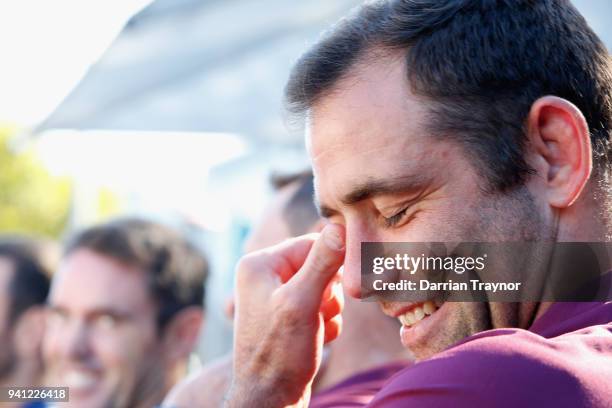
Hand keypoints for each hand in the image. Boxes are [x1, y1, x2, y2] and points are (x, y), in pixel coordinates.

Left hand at [226, 224, 344, 407]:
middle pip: (320, 266)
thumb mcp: (302, 302)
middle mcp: (265, 277)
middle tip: (317, 314)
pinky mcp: (290, 316)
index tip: (341, 284)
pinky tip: (316, 339)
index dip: (331, 264)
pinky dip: (326, 323)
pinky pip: (321, 307)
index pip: (311, 243)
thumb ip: (322, 263)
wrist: (270, 400)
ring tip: (315, 330)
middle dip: (329, 293)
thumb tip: (340, 227)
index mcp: (259, 264)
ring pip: (325, 288)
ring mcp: (278, 297)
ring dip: (330, 310)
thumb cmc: (278, 353)